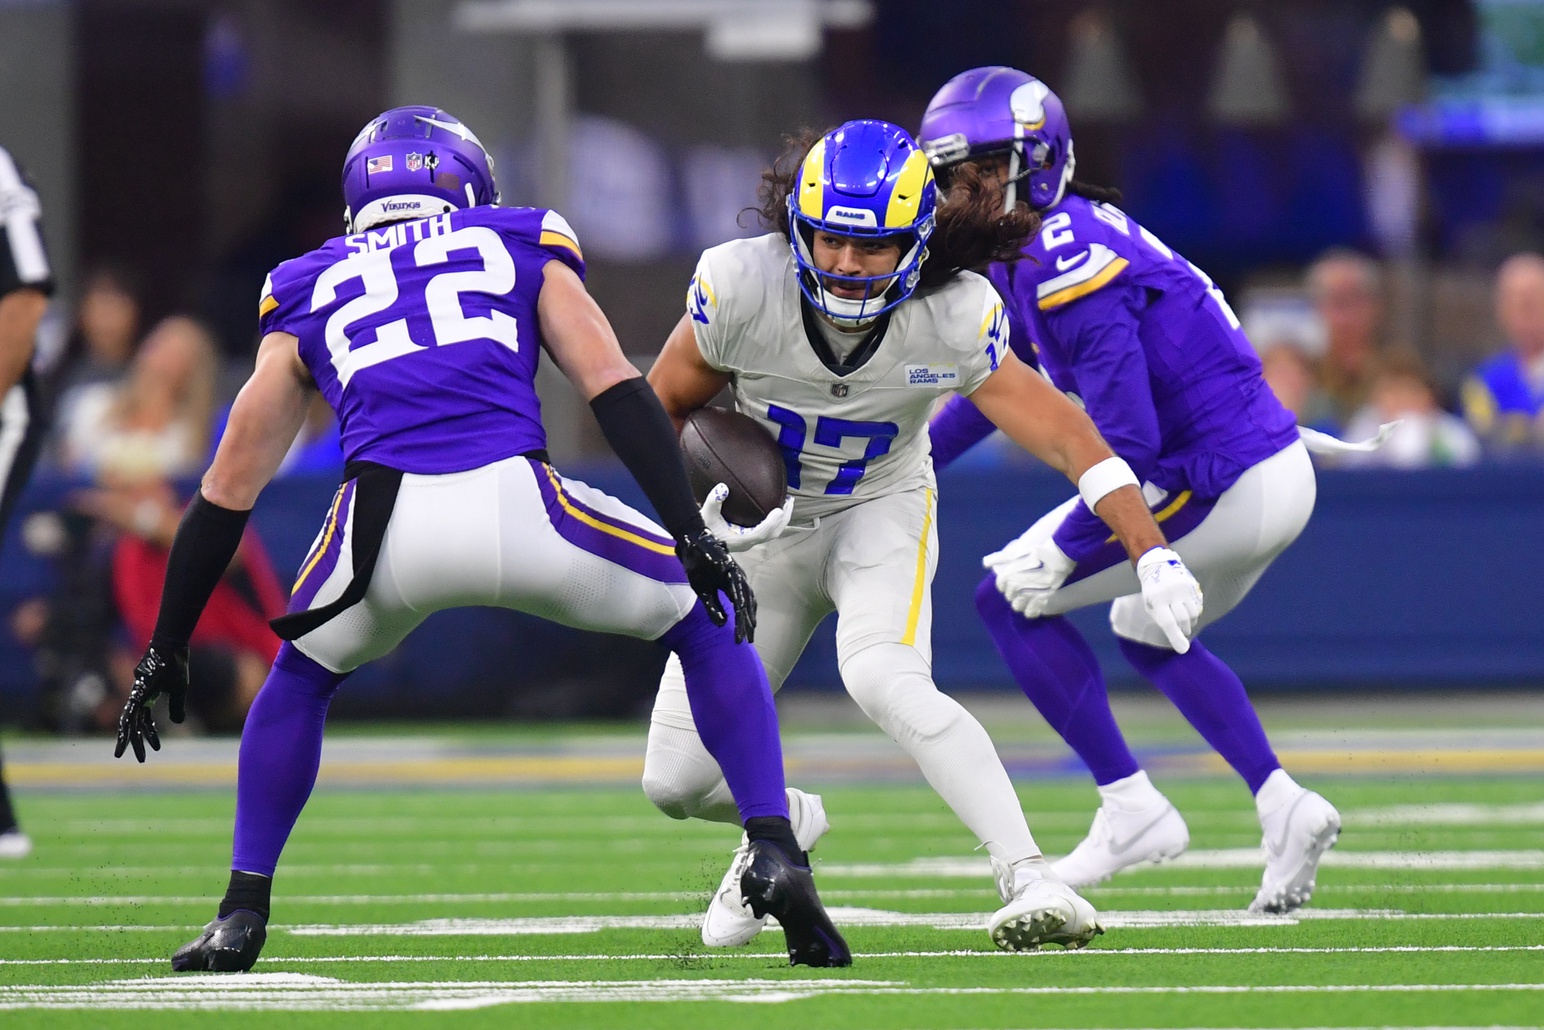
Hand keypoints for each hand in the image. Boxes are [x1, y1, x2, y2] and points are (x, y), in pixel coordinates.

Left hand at [114, 642, 189, 762]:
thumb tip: (177, 723)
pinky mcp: (137, 693)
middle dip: (136, 743)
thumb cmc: (175, 666)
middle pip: (135, 726)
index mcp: (148, 699)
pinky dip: (125, 725)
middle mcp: (139, 699)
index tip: (156, 749)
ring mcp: (136, 696)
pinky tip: (123, 736)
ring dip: (126, 740)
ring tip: (121, 754)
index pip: (146, 722)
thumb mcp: (179, 691)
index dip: (150, 736)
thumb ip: (177, 707)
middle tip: (140, 760)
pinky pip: (129, 712)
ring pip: (128, 722)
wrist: (171, 648)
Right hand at [676, 527, 756, 643]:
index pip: (742, 609)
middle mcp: (739, 581)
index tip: (741, 640)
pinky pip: (737, 585)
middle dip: (748, 623)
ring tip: (746, 629)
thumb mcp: (704, 593)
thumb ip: (714, 607)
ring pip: (745, 596)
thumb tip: (722, 625)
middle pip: (747, 605)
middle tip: (748, 639)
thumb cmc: (698, 569)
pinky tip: (740, 609)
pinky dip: (739, 598)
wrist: (691, 546)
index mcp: (733, 588)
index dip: (743, 624)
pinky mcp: (731, 567)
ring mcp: (736, 573)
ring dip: (746, 614)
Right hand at [701, 483, 792, 552]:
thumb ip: (713, 501)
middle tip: (789, 501)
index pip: (762, 533)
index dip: (772, 522)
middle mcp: (748, 542)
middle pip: (773, 534)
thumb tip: (723, 487)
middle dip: (784, 518)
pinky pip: (767, 531)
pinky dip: (774, 521)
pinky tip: (774, 510)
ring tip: (786, 504)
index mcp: (741, 540)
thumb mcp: (706, 514)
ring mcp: (749, 541)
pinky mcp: (748, 538)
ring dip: (781, 520)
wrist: (698, 543)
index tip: (779, 509)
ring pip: (772, 533)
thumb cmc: (702, 530)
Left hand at [983, 533, 1076, 616]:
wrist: (1058, 556)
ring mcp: (1028, 596)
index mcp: (1007, 576)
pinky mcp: (1041, 601)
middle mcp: (1015, 588)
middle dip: (1014, 592)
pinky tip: (1035, 604)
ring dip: (1021, 602)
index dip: (1006, 583)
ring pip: (1017, 606)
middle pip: (1009, 596)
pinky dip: (1032, 610)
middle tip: (1024, 585)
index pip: (1000, 585)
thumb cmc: (1036, 552)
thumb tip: (985, 563)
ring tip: (1028, 596)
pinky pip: (1031, 613)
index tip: (1014, 579)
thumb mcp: (1016, 552)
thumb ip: (999, 558)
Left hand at [1136, 546, 1202, 652]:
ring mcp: (1183, 588)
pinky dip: (1194, 613)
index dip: (1176, 637)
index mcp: (1157, 600)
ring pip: (1193, 614)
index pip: (1169, 623)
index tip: (1183, 649)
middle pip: (1183, 620)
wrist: (1157, 565)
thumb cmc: (1152, 591)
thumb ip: (1163, 622)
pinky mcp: (1192, 585)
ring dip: (1190, 623)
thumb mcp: (1151, 606)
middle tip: (1181, 632)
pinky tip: (1188, 612)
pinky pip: (1198, 606)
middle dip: (1183, 630)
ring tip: (1184, 622)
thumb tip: (1180, 644)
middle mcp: (1171, 594)